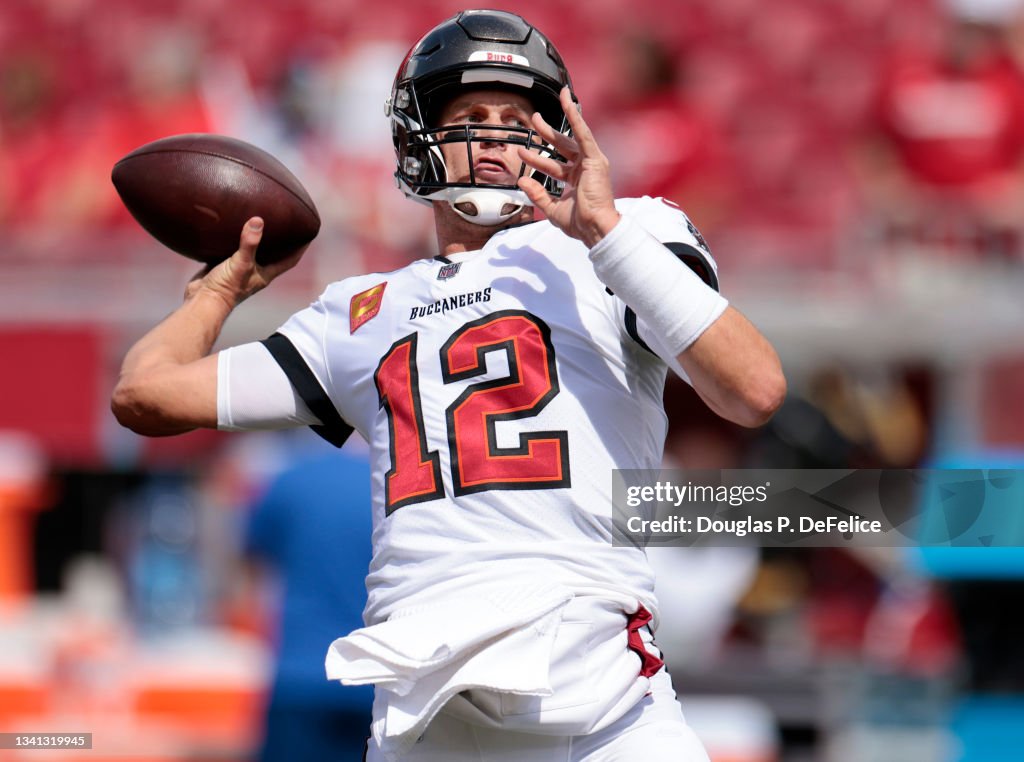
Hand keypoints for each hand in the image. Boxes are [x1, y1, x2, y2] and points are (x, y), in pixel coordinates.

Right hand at [184, 217, 306, 306]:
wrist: (202, 300)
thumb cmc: (226, 287)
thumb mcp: (241, 263)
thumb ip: (250, 243)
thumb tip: (258, 221)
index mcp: (266, 273)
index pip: (290, 260)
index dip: (300, 248)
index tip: (308, 233)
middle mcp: (255, 271)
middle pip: (273, 253)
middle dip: (280, 240)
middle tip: (284, 221)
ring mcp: (240, 269)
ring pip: (252, 250)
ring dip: (257, 239)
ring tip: (260, 220)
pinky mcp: (224, 265)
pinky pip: (232, 249)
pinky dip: (235, 239)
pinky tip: (233, 227)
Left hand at [516, 87, 620, 246]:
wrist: (594, 228)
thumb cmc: (580, 223)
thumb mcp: (552, 208)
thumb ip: (537, 194)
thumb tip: (522, 180)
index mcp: (575, 180)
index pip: (553, 165)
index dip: (537, 158)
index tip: (523, 152)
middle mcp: (583, 169)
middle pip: (562, 146)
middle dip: (547, 133)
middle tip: (534, 120)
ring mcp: (590, 163)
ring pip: (571, 136)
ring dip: (559, 120)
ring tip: (546, 108)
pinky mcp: (595, 159)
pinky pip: (583, 134)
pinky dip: (575, 117)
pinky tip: (568, 103)